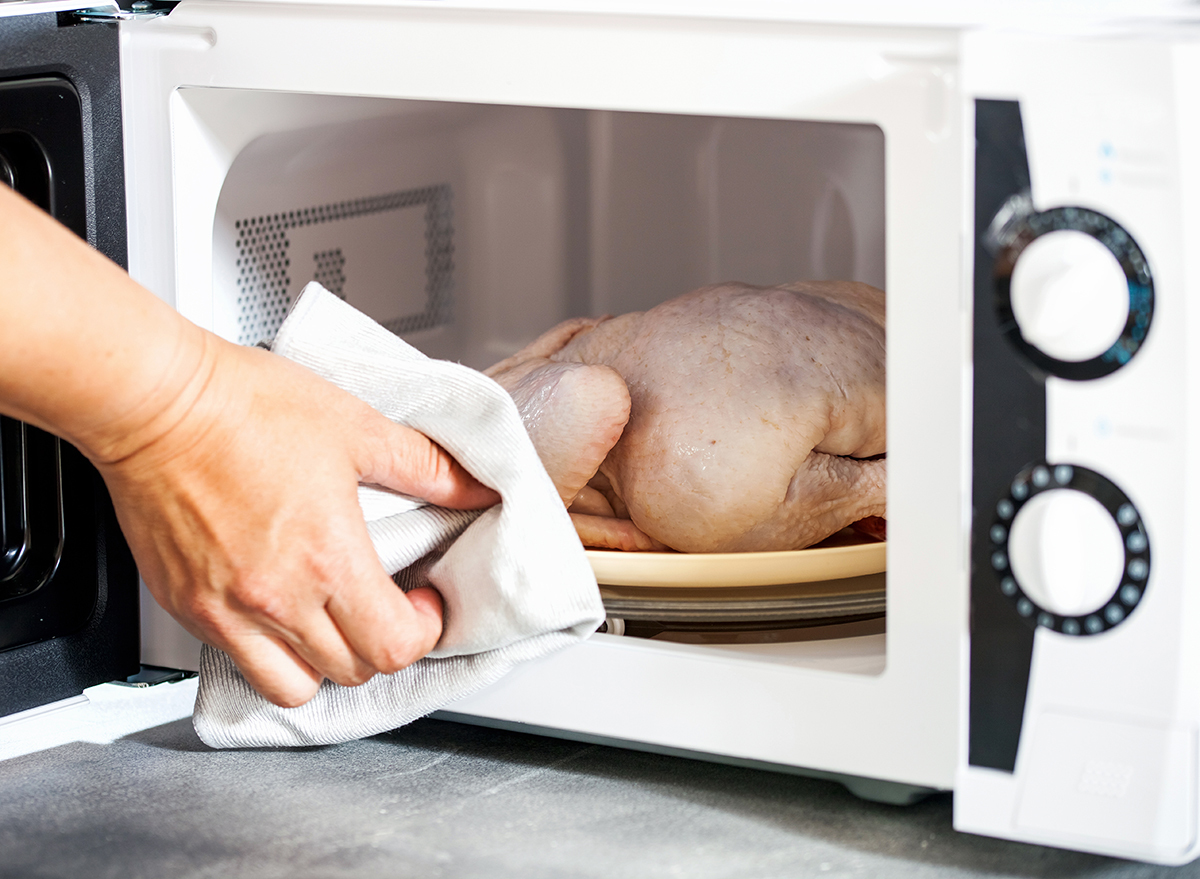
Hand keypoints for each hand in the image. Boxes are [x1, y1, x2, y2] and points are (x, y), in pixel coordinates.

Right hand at [92, 331, 497, 707]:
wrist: (155, 403)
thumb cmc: (244, 408)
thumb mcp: (357, 428)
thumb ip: (425, 467)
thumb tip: (472, 489)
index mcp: (327, 559)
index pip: (394, 647)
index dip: (423, 630)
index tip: (423, 602)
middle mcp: (276, 599)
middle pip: (351, 672)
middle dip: (381, 645)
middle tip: (385, 604)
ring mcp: (226, 611)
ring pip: (291, 688)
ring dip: (323, 664)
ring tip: (331, 619)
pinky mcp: (186, 608)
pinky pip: (237, 662)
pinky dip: (268, 653)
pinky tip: (278, 610)